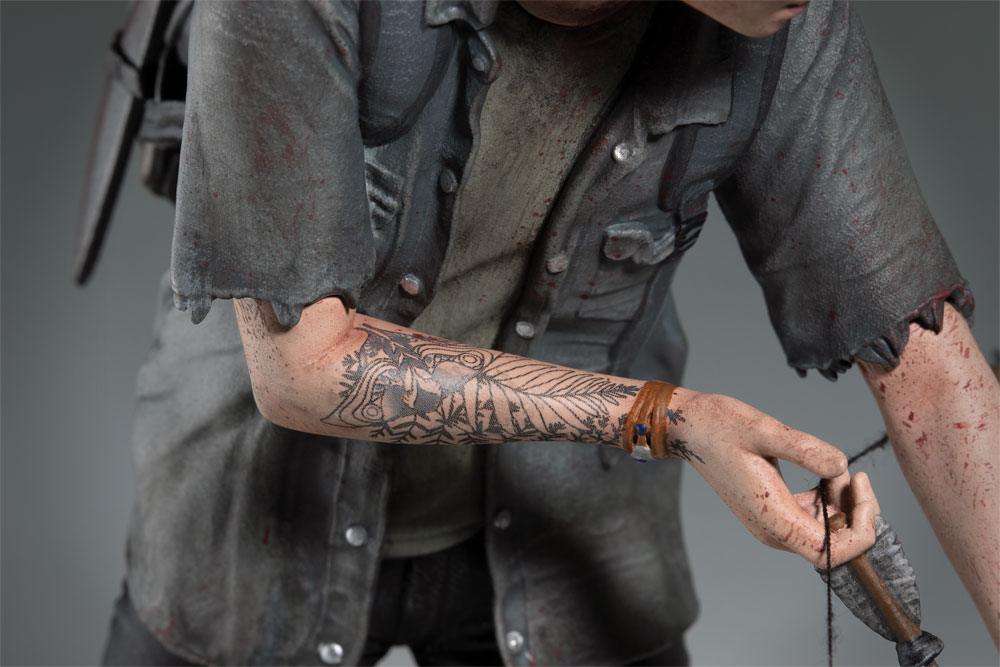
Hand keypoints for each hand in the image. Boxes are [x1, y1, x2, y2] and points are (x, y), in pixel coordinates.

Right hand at [667, 390, 879, 567]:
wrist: (690, 429)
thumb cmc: (719, 427)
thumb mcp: (763, 429)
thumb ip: (805, 449)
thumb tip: (841, 465)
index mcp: (773, 519)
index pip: (832, 553)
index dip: (861, 529)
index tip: (860, 485)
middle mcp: (774, 531)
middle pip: (835, 546)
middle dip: (855, 513)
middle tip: (853, 473)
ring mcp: (772, 524)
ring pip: (827, 533)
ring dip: (842, 504)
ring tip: (834, 468)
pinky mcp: (772, 513)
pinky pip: (813, 519)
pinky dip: (828, 500)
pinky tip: (823, 472)